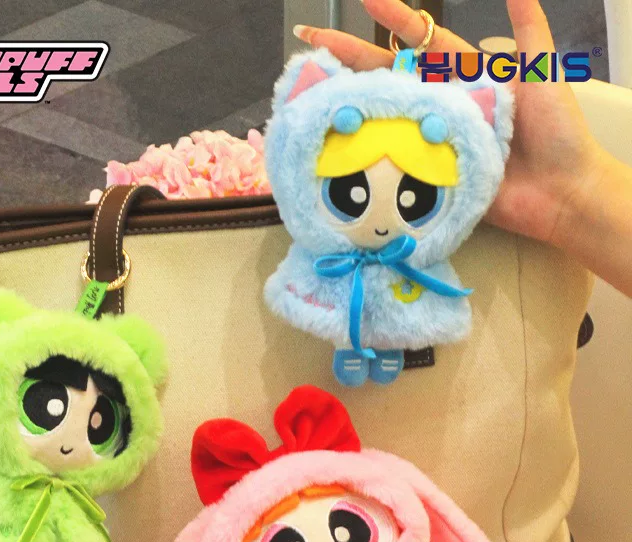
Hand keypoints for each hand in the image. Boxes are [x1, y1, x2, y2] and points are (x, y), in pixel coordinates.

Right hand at [293, 0, 606, 250]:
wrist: (559, 193)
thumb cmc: (555, 132)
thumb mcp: (541, 74)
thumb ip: (528, 31)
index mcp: (464, 76)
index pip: (421, 40)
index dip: (394, 18)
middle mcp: (440, 104)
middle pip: (388, 75)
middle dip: (350, 57)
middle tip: (311, 44)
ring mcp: (430, 139)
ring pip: (384, 115)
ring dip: (349, 102)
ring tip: (312, 91)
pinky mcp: (428, 173)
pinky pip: (393, 160)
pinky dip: (366, 152)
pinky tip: (337, 144)